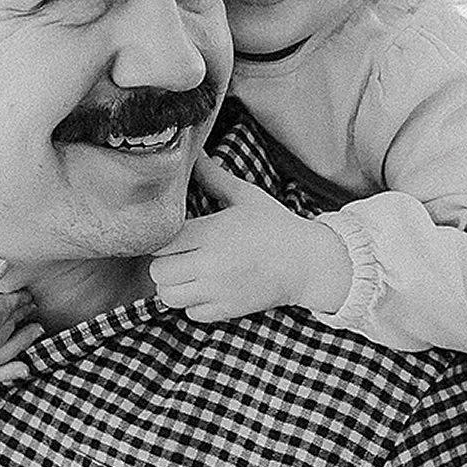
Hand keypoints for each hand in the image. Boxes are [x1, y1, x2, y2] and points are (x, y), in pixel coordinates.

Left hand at [150, 156, 353, 324]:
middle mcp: (211, 264)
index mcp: (213, 233)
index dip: (162, 238)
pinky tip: (204, 289)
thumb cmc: (276, 227)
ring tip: (186, 274)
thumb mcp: (246, 197)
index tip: (175, 234)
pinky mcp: (227, 309)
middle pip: (158, 271)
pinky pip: (191, 313)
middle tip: (177, 255)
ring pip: (168, 296)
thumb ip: (214, 177)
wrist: (307, 263)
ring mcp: (218, 290)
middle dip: (163, 263)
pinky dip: (192, 304)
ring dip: (172, 286)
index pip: (162, 241)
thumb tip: (195, 153)